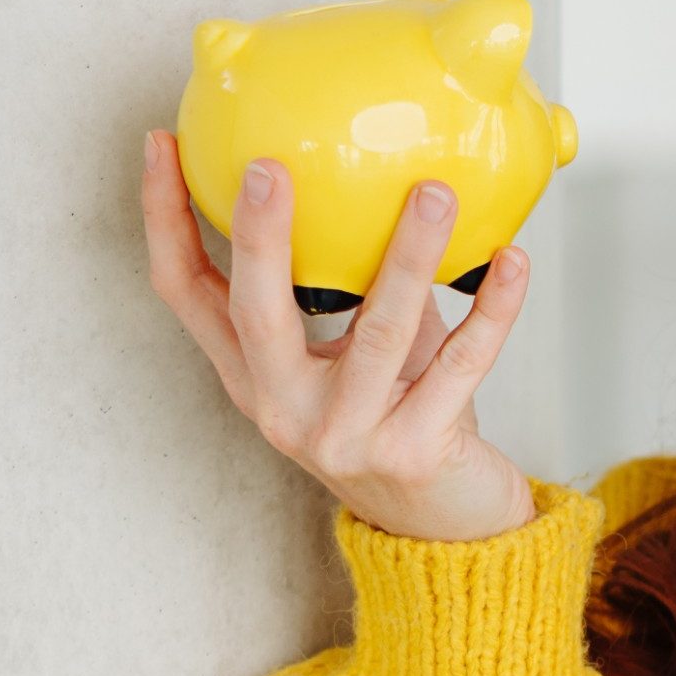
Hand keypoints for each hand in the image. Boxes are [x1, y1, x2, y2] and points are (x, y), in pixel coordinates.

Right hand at [140, 129, 539, 542]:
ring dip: (409, 253)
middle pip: (256, 314)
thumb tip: (381, 170)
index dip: (165, 220)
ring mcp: (347, 437)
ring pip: (376, 331)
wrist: (445, 530)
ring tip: (435, 192)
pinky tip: (513, 261)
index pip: (186, 293)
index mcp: (256, 377)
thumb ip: (356, 281)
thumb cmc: (399, 421)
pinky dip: (493, 309)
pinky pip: (462, 364)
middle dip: (258, 236)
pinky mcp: (415, 452)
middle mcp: (287, 409)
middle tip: (268, 166)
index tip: (162, 145)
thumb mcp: (358, 354)